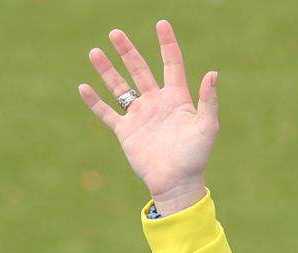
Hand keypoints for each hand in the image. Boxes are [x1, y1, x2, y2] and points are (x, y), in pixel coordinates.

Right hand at [78, 20, 217, 215]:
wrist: (176, 183)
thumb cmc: (195, 156)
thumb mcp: (207, 127)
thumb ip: (208, 100)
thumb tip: (213, 73)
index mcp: (177, 99)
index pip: (172, 65)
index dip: (167, 45)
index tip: (162, 23)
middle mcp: (157, 103)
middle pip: (140, 70)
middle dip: (128, 52)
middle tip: (116, 33)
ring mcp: (140, 116)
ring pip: (120, 87)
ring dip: (107, 70)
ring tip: (95, 51)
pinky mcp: (126, 131)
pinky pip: (107, 113)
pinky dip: (95, 101)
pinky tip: (84, 87)